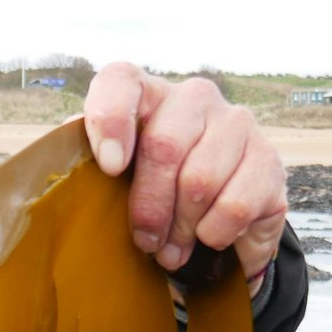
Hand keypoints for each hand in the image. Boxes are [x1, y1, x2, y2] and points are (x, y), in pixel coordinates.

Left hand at [82, 62, 287, 291]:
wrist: (217, 219)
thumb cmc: (152, 194)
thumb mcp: (115, 181)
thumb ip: (87, 169)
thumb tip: (61, 177)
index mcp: (147, 94)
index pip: (120, 82)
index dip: (110, 120)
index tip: (109, 168)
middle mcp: (194, 97)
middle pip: (164, 145)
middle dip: (149, 206)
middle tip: (144, 242)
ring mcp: (237, 123)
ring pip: (201, 181)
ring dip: (182, 228)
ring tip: (172, 249)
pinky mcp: (269, 160)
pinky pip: (236, 205)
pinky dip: (215, 234)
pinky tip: (208, 238)